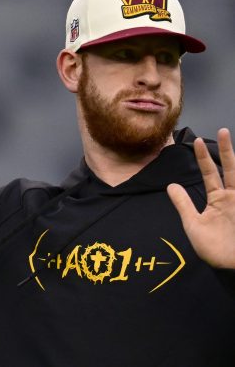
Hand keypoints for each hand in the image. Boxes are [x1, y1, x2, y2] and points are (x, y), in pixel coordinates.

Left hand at [167, 128, 234, 268]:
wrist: (233, 268)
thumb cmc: (213, 250)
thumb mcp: (193, 225)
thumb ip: (183, 205)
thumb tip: (170, 185)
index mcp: (218, 200)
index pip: (209, 173)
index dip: (203, 158)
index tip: (196, 141)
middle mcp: (232, 197)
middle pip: (229, 168)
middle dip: (225, 150)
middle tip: (221, 131)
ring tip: (227, 136)